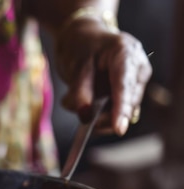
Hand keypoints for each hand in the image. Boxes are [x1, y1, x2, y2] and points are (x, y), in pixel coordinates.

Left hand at [54, 19, 151, 135]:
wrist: (84, 37)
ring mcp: (135, 82)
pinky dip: (96, 113)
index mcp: (126, 54)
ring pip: (121, 111)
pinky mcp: (128, 93)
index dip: (122, 109)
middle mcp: (138, 69)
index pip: (125, 86)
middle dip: (102, 115)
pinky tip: (82, 101)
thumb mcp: (76, 65)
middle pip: (127, 103)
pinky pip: (115, 111)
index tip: (119, 129)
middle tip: (75, 108)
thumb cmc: (81, 46)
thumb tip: (85, 116)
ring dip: (96, 114)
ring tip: (72, 98)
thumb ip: (80, 91)